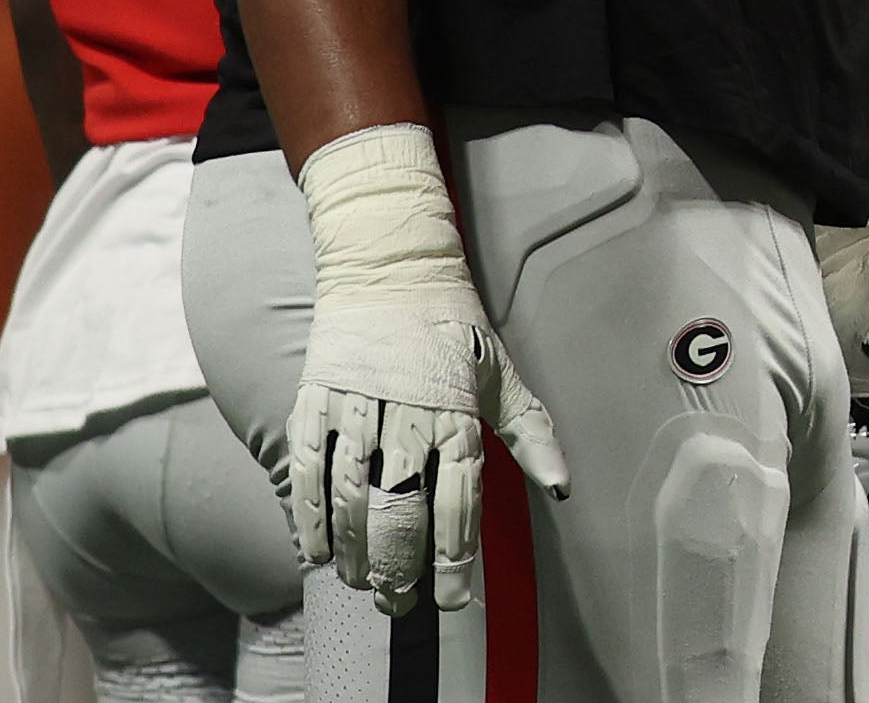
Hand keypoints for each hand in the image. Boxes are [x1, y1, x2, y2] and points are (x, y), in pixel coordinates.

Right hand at [285, 125, 569, 611]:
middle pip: (401, 505)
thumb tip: (562, 486)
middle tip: (400, 602)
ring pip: (351, 493)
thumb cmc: (455, 326)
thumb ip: (532, 431)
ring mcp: (356, 405)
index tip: (452, 598)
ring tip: (362, 585)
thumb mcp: (502, 373)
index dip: (454, 554)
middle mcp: (407, 411)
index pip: (460, 497)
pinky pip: (307, 467)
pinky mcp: (315, 398)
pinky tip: (314, 551)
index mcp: (457, 409)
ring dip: (353, 550)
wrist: (392, 265)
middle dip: (400, 564)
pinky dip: (307, 514)